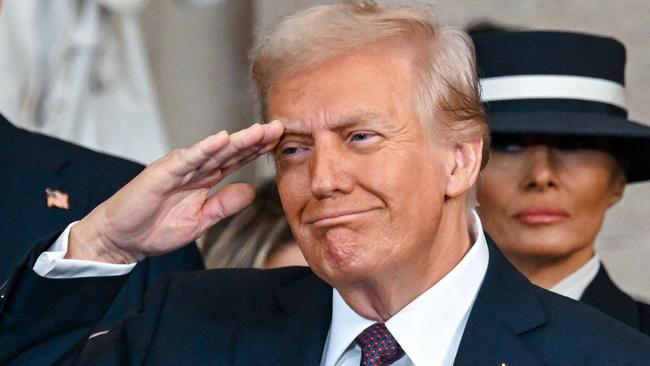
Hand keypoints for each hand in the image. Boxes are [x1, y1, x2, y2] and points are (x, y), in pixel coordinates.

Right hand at [67, 121, 283, 263]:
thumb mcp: (200, 221)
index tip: (281, 141)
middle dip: (255, 139)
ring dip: (236, 140)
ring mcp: (178, 168)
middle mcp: (194, 168)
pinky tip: (221, 139)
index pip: (236, 160)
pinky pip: (187, 159)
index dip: (257, 150)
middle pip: (230, 150)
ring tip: (259, 130)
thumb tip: (252, 191)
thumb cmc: (156, 228)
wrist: (121, 239)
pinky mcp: (162, 173)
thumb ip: (224, 205)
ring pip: (212, 151)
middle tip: (279, 127)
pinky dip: (203, 149)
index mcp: (204, 179)